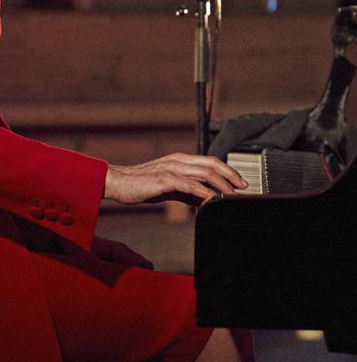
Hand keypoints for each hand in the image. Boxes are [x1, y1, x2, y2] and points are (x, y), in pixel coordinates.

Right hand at [103, 153, 246, 206]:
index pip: (209, 161)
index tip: (239, 183)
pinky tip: (213, 201)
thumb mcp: (169, 188)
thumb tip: (206, 199)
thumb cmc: (140, 186)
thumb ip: (188, 191)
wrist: (118, 183)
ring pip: (205, 173)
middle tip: (243, 187)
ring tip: (233, 196)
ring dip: (222, 185)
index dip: (227, 170)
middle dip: (231, 175)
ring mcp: (172, 168)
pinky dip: (205, 192)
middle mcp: (178, 160)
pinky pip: (191, 185)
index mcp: (179, 160)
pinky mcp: (165, 179)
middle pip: (212, 163)